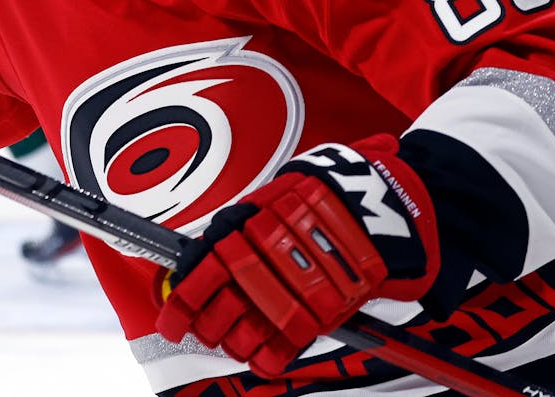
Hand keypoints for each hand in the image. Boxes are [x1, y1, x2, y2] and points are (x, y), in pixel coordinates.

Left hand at [155, 137, 438, 377]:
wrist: (382, 201)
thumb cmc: (323, 196)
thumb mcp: (272, 196)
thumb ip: (237, 226)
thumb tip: (197, 260)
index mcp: (245, 226)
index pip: (198, 275)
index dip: (179, 307)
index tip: (172, 322)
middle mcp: (265, 258)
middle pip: (218, 312)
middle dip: (208, 328)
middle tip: (209, 330)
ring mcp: (294, 287)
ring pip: (246, 333)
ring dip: (237, 343)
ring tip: (240, 339)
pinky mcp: (323, 311)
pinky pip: (281, 349)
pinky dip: (268, 359)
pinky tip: (264, 356)